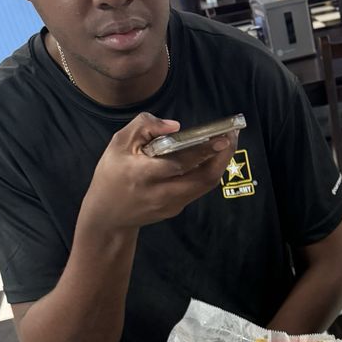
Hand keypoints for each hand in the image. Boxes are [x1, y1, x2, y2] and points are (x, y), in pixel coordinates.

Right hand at [81, 111, 236, 230]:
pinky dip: (206, 172)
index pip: (181, 162)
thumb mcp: (119, 144)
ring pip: (204, 185)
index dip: (205, 150)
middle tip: (232, 136)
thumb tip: (176, 126)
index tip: (223, 137)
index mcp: (144, 174)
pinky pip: (197, 189)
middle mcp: (162, 193)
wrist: (109, 214)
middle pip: (203, 179)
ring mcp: (172, 204)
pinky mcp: (176, 209)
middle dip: (223, 157)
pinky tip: (210, 158)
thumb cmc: (111, 174)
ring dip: (218, 164)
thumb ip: (145, 127)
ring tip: (226, 144)